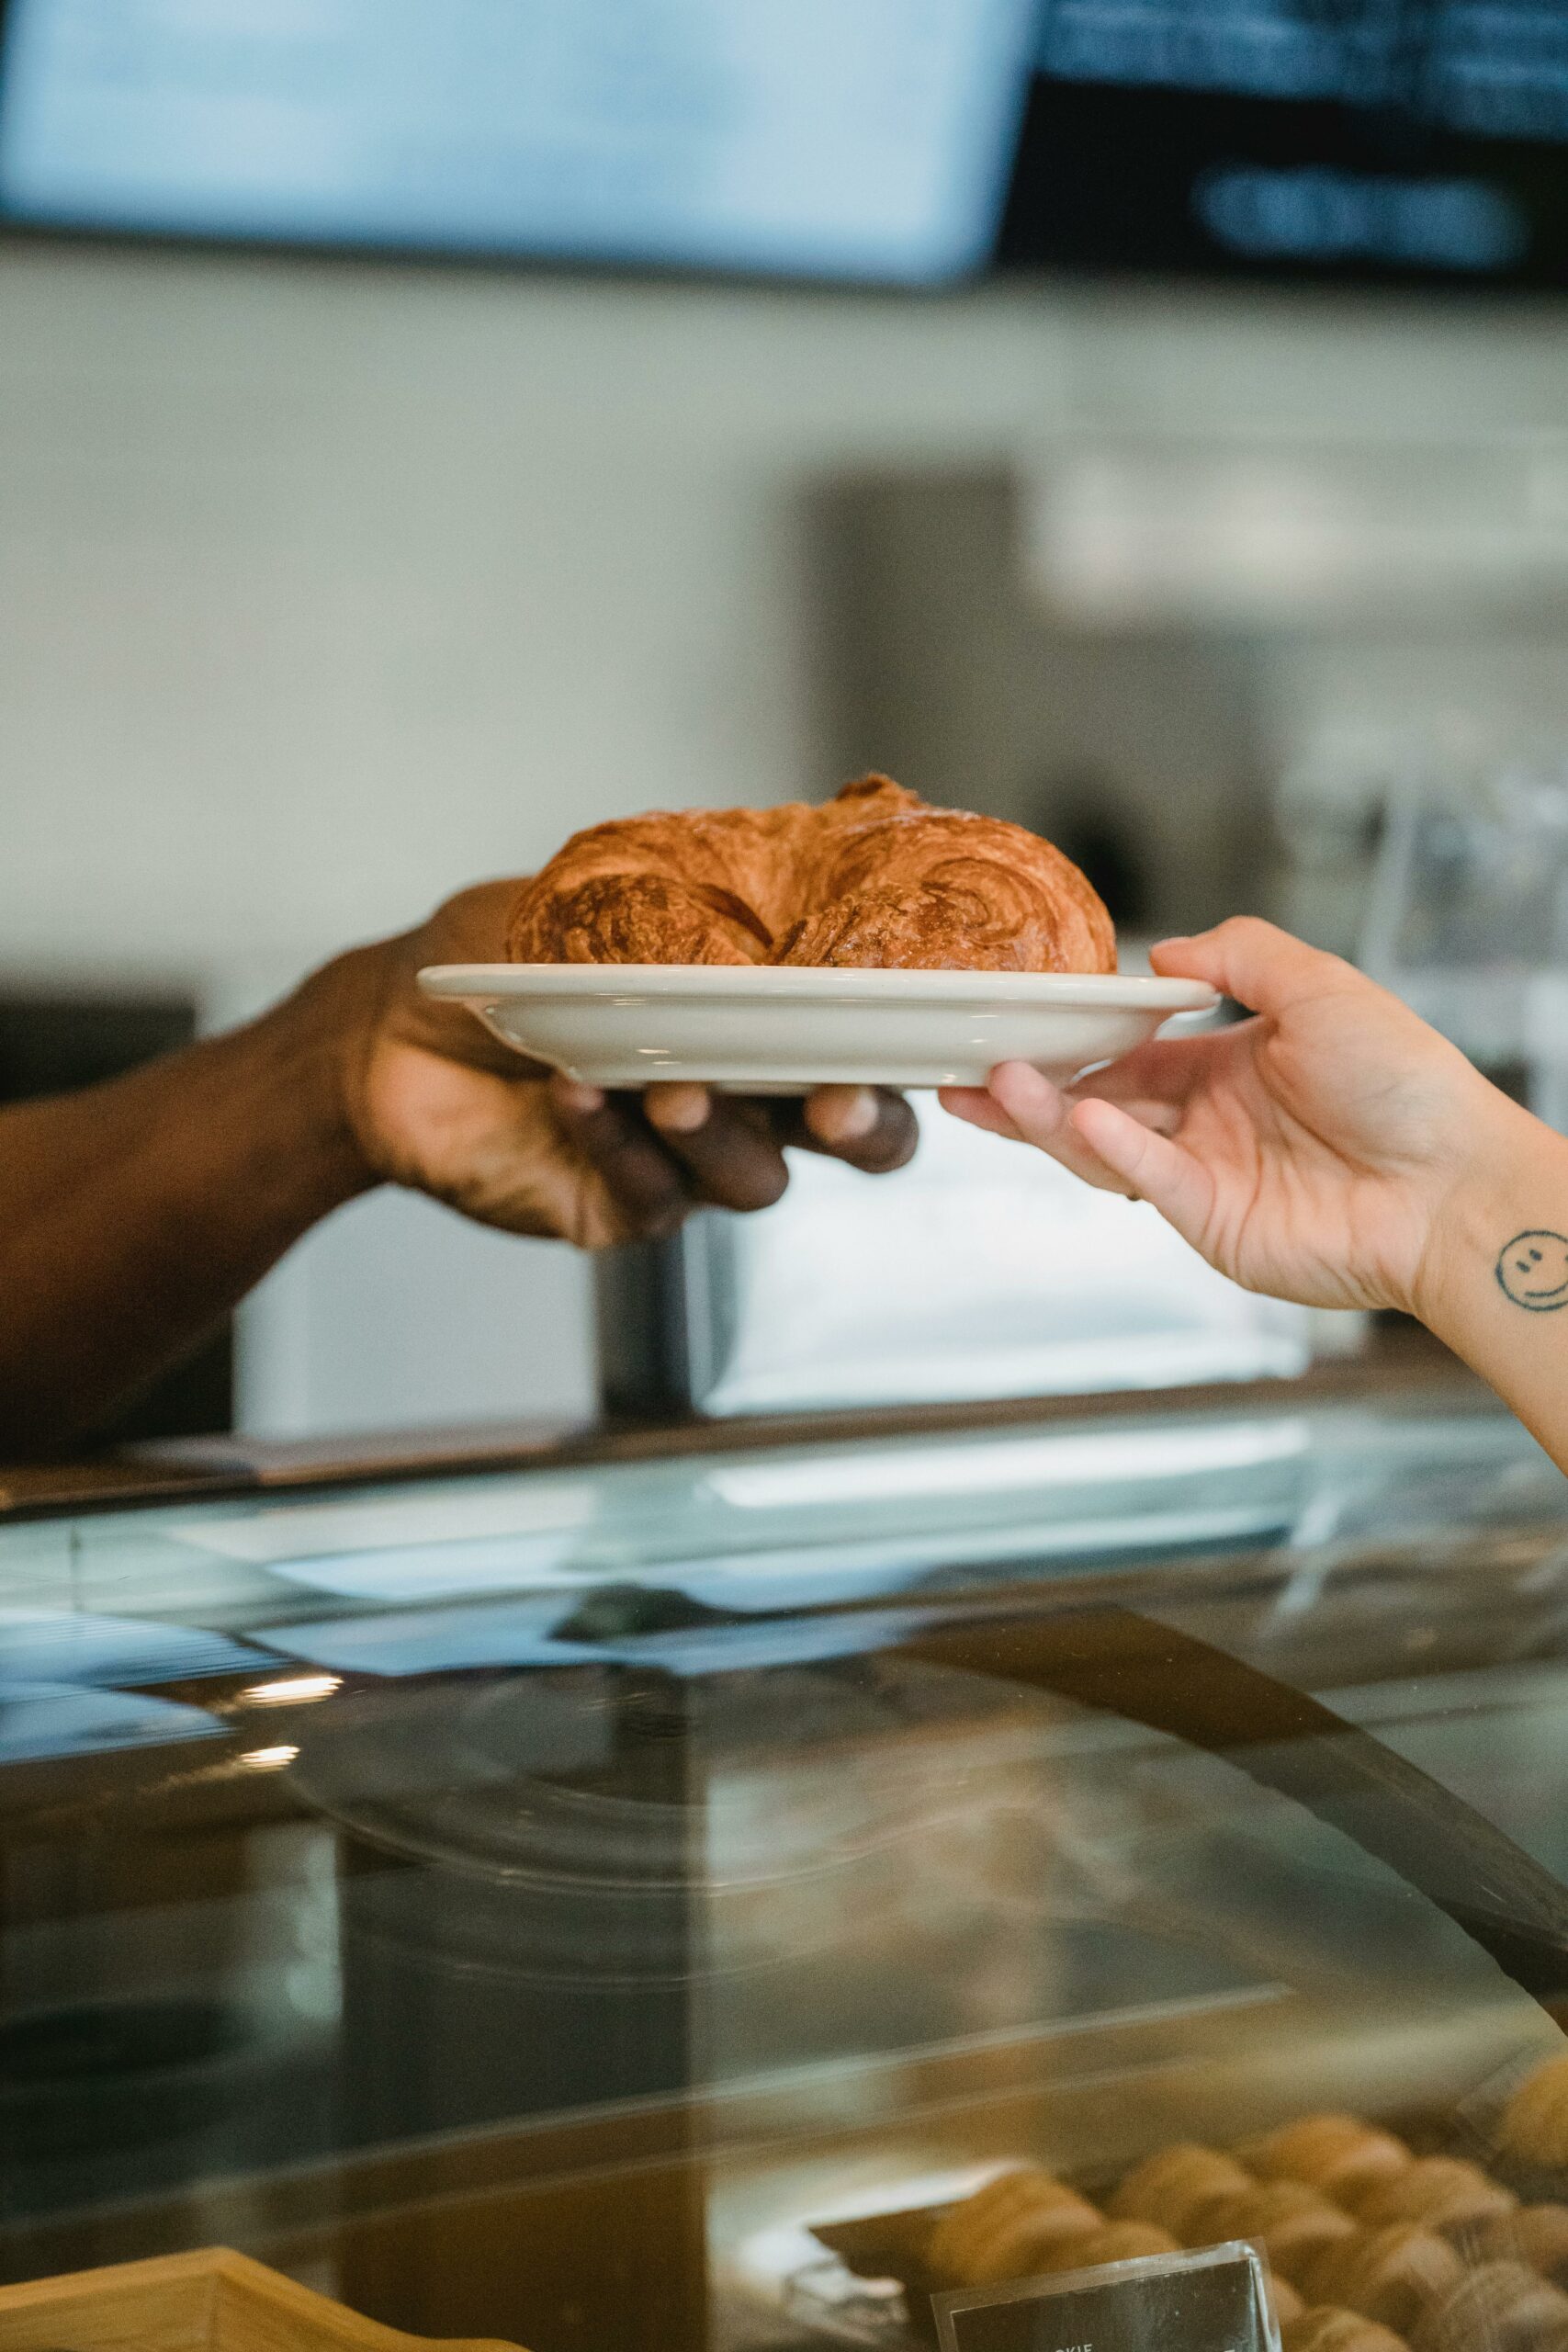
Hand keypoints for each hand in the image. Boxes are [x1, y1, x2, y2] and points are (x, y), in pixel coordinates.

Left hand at [329, 882, 915, 1248]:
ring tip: (673, 1085)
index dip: (903, 1049)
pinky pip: (650, 1195)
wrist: (386, 1030)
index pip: (870, 1044)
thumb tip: (772, 851)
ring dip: (722, 1131)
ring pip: (754, 1178)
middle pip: (855, 1139)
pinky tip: (577, 1094)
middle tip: (834, 1100)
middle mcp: (747, 1096)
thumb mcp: (597, 898)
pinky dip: (621, 1144)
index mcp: (764, 1018)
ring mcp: (688, 1159)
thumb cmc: (500, 956)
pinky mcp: (621, 1207)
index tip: (899, 1032)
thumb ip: (687, 891)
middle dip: (862, 1124)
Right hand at [941, 917, 1518, 1317]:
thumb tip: (1159, 957)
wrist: (1454, 1184)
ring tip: (996, 1084)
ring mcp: (1205, 1177)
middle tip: (966, 1067)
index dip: (1075, 1038)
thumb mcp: (1322, 985)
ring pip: (1103, 1146)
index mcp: (1232, 1065)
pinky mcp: (1212, 1224)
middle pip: (1098, 1101)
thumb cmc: (1409, 1085)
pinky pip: (1146, 1180)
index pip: (1130, 1050)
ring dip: (1047, 1116)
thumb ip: (1239, 956)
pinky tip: (1082, 1112)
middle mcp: (1209, 1123)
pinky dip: (1112, 1148)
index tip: (1017, 1020)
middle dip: (1030, 1087)